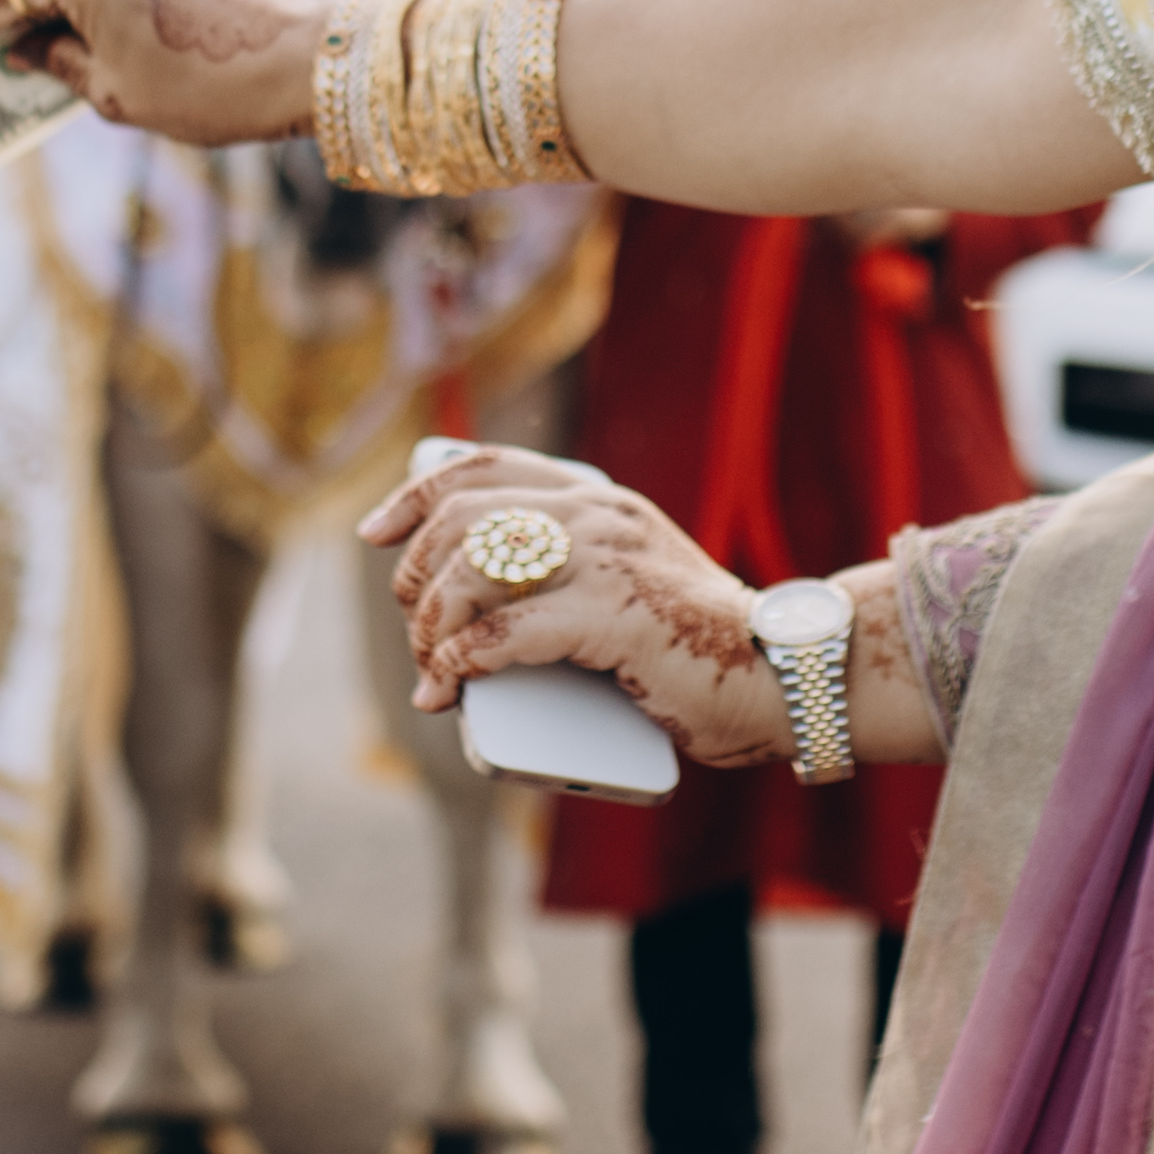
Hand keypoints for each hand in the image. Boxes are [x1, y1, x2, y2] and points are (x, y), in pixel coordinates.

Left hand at [357, 458, 784, 767]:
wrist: (778, 675)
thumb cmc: (695, 643)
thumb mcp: (629, 580)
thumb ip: (571, 572)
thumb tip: (475, 620)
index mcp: (597, 497)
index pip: (482, 468)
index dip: (413, 496)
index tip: (375, 536)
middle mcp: (598, 515)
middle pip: (462, 520)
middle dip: (416, 577)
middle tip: (419, 631)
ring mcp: (607, 562)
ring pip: (473, 572)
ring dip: (432, 626)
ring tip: (433, 669)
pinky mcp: (614, 617)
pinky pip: (504, 635)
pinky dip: (460, 662)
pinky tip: (448, 686)